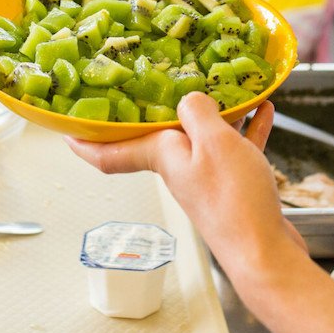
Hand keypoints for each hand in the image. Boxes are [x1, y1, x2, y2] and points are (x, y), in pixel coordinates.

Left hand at [66, 93, 305, 270]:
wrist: (266, 253)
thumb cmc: (235, 200)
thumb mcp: (213, 142)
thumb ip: (197, 113)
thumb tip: (188, 99)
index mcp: (163, 158)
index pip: (110, 153)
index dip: (86, 141)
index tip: (67, 128)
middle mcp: (179, 169)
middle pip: (160, 135)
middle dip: (156, 108)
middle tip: (154, 79)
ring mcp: (207, 179)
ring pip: (203, 137)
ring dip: (214, 112)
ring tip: (226, 85)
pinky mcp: (235, 187)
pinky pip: (235, 149)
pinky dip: (246, 129)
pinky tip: (262, 110)